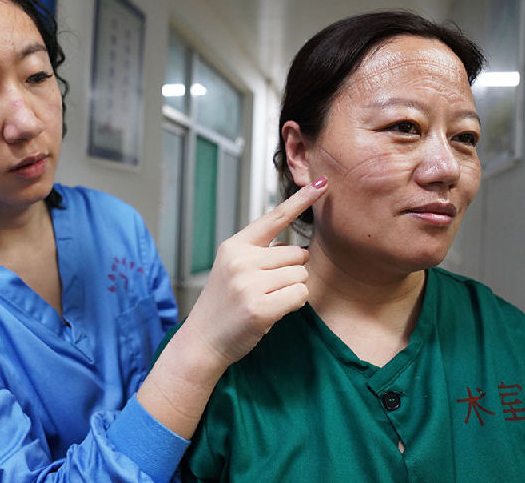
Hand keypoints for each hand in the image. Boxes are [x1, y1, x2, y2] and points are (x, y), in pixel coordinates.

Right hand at [185, 178, 327, 366]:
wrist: (202, 340)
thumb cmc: (223, 305)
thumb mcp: (232, 268)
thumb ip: (259, 253)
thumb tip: (297, 248)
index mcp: (235, 246)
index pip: (275, 218)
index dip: (301, 200)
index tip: (321, 183)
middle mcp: (241, 260)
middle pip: (297, 253)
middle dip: (291, 271)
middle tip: (266, 288)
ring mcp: (250, 284)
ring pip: (301, 275)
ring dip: (292, 289)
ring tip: (266, 300)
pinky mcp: (260, 307)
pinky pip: (300, 295)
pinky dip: (293, 304)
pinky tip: (272, 311)